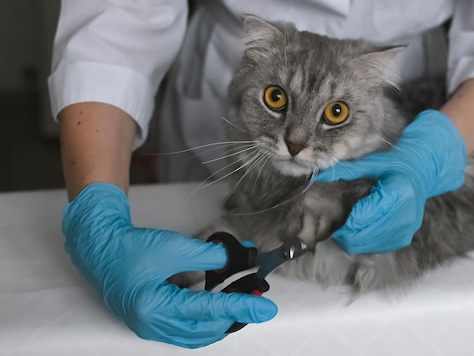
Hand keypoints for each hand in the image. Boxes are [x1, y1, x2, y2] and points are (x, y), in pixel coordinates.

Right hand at [63, 183, 276, 347]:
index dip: (242, 308)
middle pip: (205, 330)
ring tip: (241, 303)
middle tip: (256, 300)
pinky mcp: (152, 323)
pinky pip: (185, 331)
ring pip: (196, 335)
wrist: (100, 249)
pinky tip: (217, 307)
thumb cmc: (130, 247)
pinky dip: (205, 321)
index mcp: (155, 307)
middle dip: (234, 316)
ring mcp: (150, 327)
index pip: (210, 311)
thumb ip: (208, 255)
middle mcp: (152, 324)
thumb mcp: (174, 246)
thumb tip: (236, 259)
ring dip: (221, 321)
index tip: (266, 308)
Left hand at [316, 110, 466, 253]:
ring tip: (350, 216)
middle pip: (359, 237)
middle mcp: (404, 219)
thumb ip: (347, 170)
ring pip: (363, 246)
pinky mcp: (402, 239)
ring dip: (350, 235)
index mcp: (398, 197)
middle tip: (338, 212)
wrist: (423, 171)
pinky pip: (373, 246)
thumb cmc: (398, 162)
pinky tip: (362, 222)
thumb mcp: (373, 161)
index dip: (342, 215)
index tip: (334, 206)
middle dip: (343, 227)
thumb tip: (320, 176)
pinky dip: (361, 238)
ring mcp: (404, 232)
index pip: (359, 219)